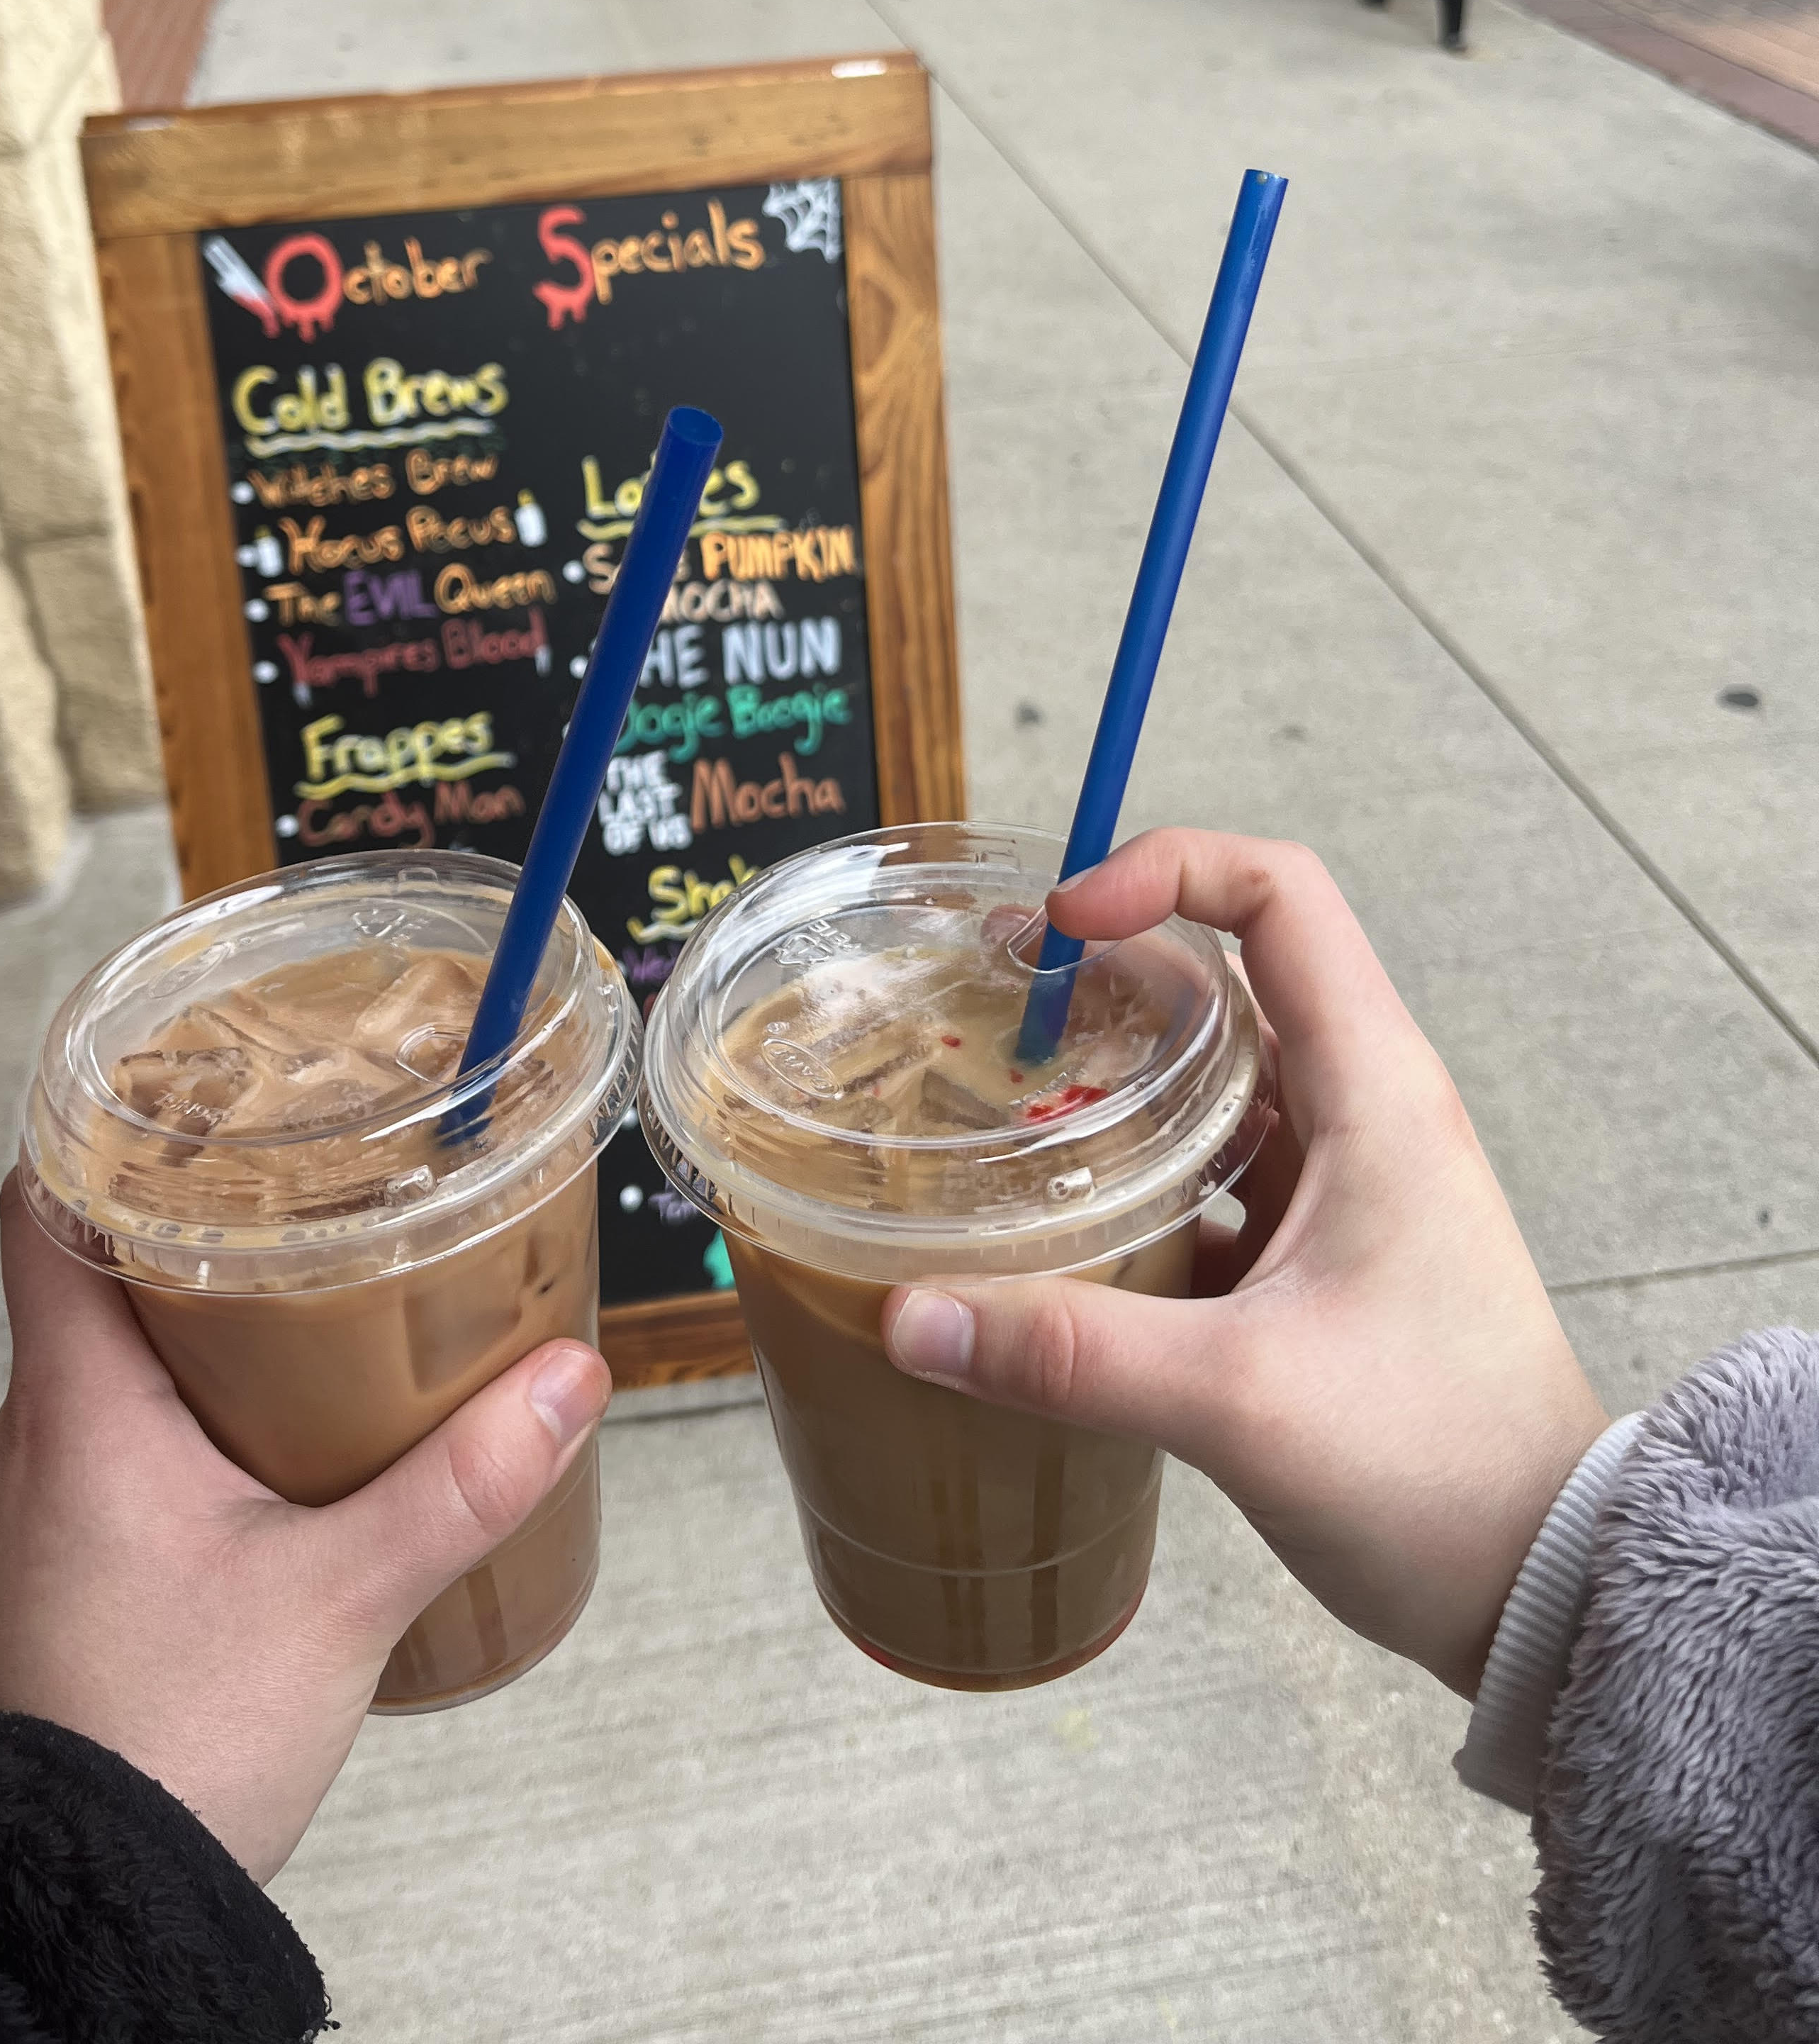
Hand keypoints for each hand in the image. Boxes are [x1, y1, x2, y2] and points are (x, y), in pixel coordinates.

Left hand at [0, 1181, 610, 1878]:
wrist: (72, 1901)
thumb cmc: (169, 1743)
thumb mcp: (342, 1598)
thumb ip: (461, 1483)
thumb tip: (571, 1378)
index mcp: (76, 1404)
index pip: (44, 1203)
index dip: (108, 1122)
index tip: (207, 1077)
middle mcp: (42, 1433)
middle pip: (101, 1262)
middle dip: (209, 1208)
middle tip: (322, 1162)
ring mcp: (52, 1500)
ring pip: (122, 1352)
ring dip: (213, 1307)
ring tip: (333, 1271)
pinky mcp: (77, 1559)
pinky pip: (131, 1429)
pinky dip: (206, 1393)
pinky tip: (300, 1412)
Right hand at [881, 830, 1605, 1698]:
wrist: (1545, 1586)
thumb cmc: (1440, 1468)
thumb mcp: (1245, 1402)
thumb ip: (1073, 1355)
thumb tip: (911, 1318)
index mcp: (1374, 1093)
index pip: (1278, 897)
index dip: (1165, 869)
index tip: (1060, 925)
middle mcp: (1360, 1112)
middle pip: (1221, 973)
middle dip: (1101, 970)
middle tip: (983, 1000)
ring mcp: (1337, 1184)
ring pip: (1206, 1079)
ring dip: (1105, 1075)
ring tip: (988, 1098)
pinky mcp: (1310, 1256)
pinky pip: (1203, 1171)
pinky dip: (1123, 1171)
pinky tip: (1042, 1220)